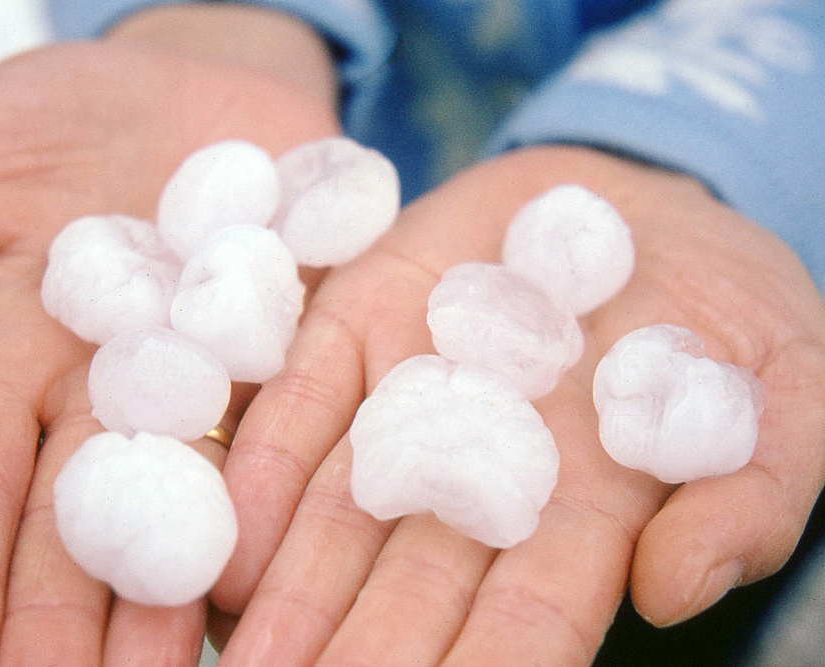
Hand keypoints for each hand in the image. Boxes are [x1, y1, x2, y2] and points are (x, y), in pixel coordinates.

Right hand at [0, 5, 336, 663]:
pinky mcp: (300, 354)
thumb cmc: (54, 119)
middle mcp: (109, 405)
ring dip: (169, 610)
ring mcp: (208, 387)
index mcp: (10, 370)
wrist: (196, 79)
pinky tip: (274, 587)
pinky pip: (290, 438)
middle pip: (76, 537)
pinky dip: (278, 510)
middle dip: (61, 635)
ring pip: (185, 514)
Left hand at [209, 145, 824, 664]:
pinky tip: (228, 543)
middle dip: (355, 655)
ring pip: (334, 513)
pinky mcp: (359, 320)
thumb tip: (672, 591)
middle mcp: (473, 474)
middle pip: (406, 585)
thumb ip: (746, 497)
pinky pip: (298, 398)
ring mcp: (405, 396)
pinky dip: (261, 466)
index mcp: (578, 513)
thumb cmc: (731, 320)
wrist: (645, 205)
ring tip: (245, 660)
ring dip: (287, 592)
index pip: (521, 622)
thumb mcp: (787, 397)